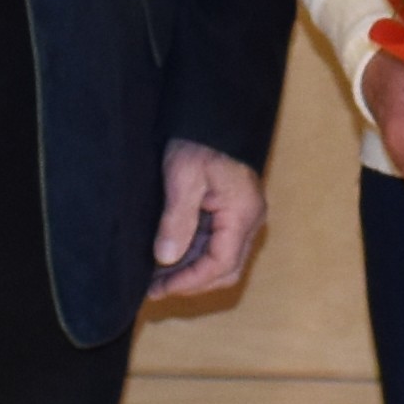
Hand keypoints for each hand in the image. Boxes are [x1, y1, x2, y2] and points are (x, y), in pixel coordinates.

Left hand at [148, 139, 266, 299]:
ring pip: (219, 258)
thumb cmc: (200, 141)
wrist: (213, 114)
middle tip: (154, 288)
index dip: (189, 282)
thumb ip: (176, 220)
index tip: (158, 289)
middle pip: (225, 269)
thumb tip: (166, 258)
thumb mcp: (183, 178)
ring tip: (155, 276)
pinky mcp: (231, 211)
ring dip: (190, 270)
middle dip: (190, 283)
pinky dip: (192, 254)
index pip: (221, 264)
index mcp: (242, 214)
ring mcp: (241, 216)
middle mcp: (248, 220)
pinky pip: (215, 243)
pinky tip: (167, 256)